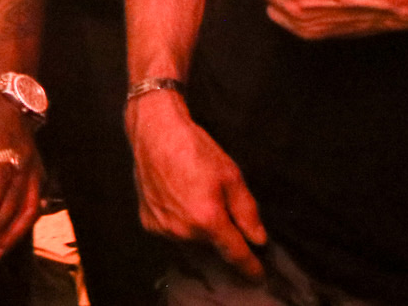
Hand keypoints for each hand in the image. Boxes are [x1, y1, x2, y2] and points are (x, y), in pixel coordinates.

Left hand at [0, 94, 41, 257]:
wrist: (10, 110)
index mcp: (3, 149)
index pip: (1, 176)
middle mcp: (24, 162)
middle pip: (15, 198)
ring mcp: (36, 172)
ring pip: (29, 208)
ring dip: (12, 233)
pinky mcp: (40, 181)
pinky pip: (35, 209)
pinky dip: (22, 227)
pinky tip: (9, 241)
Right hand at [126, 92, 266, 278]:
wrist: (156, 132)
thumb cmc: (194, 148)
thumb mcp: (231, 175)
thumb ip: (247, 212)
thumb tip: (258, 239)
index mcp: (208, 219)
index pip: (235, 254)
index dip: (250, 267)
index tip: (258, 275)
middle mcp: (183, 230)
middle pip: (212, 245)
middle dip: (221, 233)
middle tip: (218, 203)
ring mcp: (163, 228)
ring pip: (192, 240)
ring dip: (199, 229)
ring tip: (195, 195)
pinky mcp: (148, 222)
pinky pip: (172, 231)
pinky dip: (179, 223)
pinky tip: (179, 198)